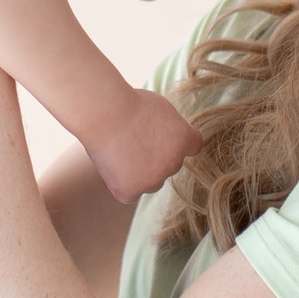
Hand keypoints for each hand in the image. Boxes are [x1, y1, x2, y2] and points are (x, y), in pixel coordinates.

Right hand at [87, 88, 203, 203]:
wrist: (105, 114)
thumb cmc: (127, 104)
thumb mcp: (161, 106)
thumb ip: (170, 126)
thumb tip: (165, 137)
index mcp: (184, 139)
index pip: (193, 146)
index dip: (177, 141)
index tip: (164, 136)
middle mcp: (173, 164)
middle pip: (170, 165)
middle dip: (157, 157)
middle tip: (134, 140)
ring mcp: (152, 180)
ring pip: (151, 182)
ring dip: (142, 173)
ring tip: (121, 152)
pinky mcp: (131, 191)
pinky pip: (130, 193)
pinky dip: (121, 184)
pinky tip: (113, 166)